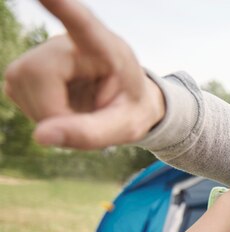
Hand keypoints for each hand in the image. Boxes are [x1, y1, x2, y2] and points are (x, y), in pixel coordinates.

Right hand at [3, 0, 164, 148]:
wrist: (125, 102)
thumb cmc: (130, 109)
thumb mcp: (125, 127)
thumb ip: (91, 134)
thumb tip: (40, 136)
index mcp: (108, 49)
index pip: (84, 25)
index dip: (64, 7)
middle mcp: (70, 41)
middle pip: (38, 72)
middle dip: (52, 111)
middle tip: (83, 122)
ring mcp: (43, 50)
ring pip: (20, 83)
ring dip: (46, 114)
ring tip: (77, 112)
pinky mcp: (25, 65)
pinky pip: (15, 91)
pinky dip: (37, 112)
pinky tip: (61, 107)